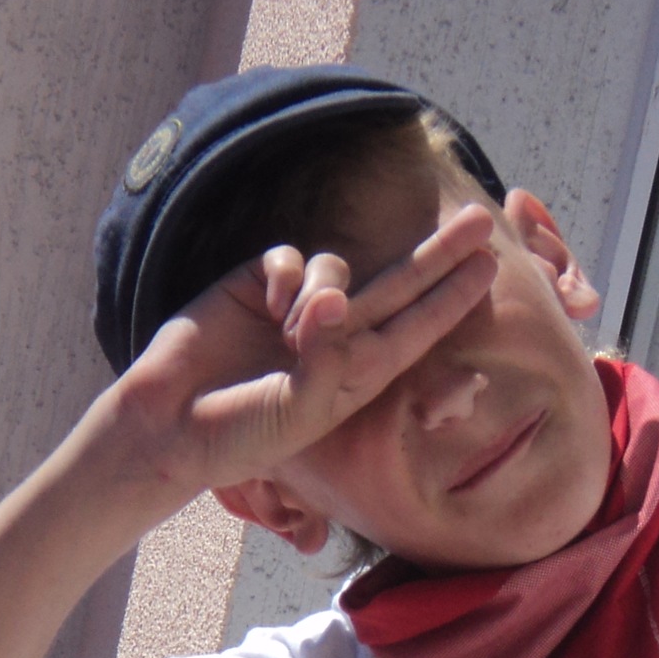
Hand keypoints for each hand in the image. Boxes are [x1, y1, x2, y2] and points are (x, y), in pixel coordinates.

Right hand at [113, 204, 499, 494]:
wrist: (168, 426)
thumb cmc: (241, 435)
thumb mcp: (297, 412)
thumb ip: (325, 357)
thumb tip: (334, 293)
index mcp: (357, 376)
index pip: (417, 329)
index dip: (452, 298)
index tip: (490, 268)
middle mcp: (335, 339)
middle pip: (400, 285)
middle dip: (438, 254)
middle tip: (479, 222)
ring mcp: (297, 310)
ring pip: (338, 267)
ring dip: (325, 285)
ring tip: (291, 329)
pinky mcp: (257, 284)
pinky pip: (289, 257)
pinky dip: (285, 276)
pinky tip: (267, 305)